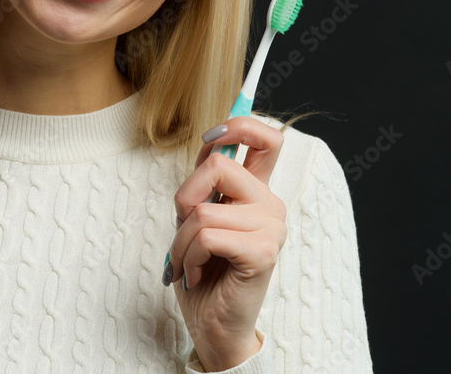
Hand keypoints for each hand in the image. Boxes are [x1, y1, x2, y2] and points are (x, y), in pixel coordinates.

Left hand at [165, 116, 286, 370]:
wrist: (214, 325)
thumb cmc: (204, 272)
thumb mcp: (197, 217)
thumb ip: (206, 181)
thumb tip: (209, 142)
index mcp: (257, 192)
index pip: (268, 139)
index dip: (240, 124)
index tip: (211, 137)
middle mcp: (270, 204)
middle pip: (218, 164)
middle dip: (184, 196)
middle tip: (182, 227)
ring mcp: (271, 228)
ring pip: (203, 209)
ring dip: (179, 241)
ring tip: (185, 262)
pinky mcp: (262, 252)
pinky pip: (206, 235)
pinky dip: (188, 257)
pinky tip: (195, 274)